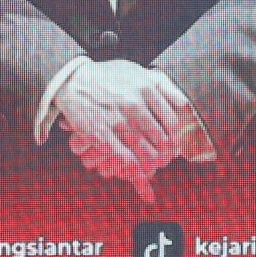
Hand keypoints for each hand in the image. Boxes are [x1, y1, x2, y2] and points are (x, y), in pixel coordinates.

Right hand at [56, 61, 192, 201]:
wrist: (72, 79)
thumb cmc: (106, 75)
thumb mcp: (136, 71)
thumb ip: (161, 85)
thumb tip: (183, 103)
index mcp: (145, 89)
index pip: (171, 122)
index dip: (176, 138)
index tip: (175, 145)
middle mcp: (134, 104)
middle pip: (161, 139)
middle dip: (166, 154)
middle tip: (166, 160)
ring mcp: (117, 120)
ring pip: (145, 151)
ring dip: (153, 165)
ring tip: (155, 168)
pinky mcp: (100, 134)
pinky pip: (124, 159)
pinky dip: (136, 175)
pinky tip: (143, 184)